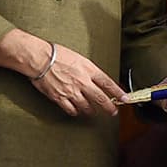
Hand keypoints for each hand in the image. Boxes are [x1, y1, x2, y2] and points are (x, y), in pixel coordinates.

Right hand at [0, 29, 124, 116]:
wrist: (40, 58)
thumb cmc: (58, 54)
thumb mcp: (80, 58)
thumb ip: (89, 70)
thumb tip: (96, 78)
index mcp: (89, 70)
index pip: (108, 84)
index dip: (118, 93)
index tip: (125, 98)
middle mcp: (83, 82)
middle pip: (101, 99)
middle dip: (109, 107)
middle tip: (113, 112)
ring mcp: (72, 91)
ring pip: (87, 107)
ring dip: (91, 111)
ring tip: (93, 112)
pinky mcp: (60, 98)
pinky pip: (71, 109)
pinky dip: (75, 112)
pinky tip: (76, 111)